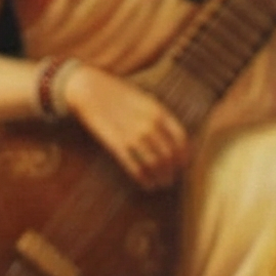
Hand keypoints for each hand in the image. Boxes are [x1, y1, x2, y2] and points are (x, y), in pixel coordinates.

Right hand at [61, 65, 188, 190]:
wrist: (91, 90)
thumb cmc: (118, 94)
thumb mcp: (145, 99)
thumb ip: (159, 116)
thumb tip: (170, 137)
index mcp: (159, 111)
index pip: (180, 138)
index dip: (184, 155)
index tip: (183, 165)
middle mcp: (149, 124)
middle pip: (169, 154)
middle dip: (173, 171)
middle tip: (171, 179)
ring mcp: (133, 136)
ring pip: (155, 164)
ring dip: (160, 178)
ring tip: (161, 185)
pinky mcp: (117, 146)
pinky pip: (136, 168)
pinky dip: (144, 180)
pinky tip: (147, 185)